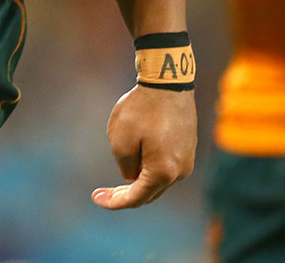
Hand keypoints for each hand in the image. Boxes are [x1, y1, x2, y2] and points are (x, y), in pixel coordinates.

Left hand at [91, 85, 195, 209]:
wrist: (168, 83)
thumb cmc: (141, 110)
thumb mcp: (120, 140)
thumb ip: (125, 166)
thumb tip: (132, 177)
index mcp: (163, 172)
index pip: (137, 198)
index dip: (114, 202)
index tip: (95, 197)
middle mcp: (181, 171)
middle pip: (150, 193)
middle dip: (125, 195)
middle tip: (102, 192)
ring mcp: (188, 159)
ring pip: (159, 181)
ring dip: (139, 182)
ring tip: (117, 179)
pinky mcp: (188, 147)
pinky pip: (167, 167)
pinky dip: (150, 169)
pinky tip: (136, 161)